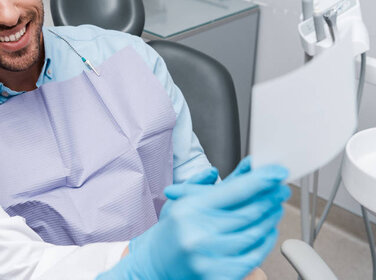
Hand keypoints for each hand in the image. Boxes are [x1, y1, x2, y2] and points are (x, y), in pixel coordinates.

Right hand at [97, 163, 289, 279]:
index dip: (260, 180)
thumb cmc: (171, 230)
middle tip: (281, 188)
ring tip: (274, 207)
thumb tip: (240, 167)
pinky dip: (265, 241)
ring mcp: (210, 257)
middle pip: (249, 212)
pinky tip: (267, 230)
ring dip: (270, 218)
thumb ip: (208, 182)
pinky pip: (253, 256)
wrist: (155, 264)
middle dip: (270, 198)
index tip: (277, 171)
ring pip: (255, 234)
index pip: (234, 191)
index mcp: (190, 209)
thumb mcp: (181, 200)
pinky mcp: (219, 275)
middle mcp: (199, 233)